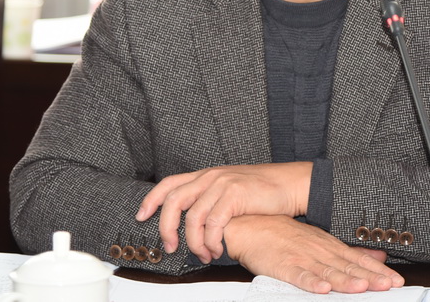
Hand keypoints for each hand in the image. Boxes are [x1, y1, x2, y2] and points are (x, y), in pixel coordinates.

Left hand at [135, 162, 311, 261]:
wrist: (288, 184)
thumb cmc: (261, 191)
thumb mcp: (229, 190)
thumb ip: (209, 199)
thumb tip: (189, 222)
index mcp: (206, 175)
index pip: (169, 184)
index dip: (151, 200)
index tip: (141, 216)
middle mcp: (210, 176)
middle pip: (174, 201)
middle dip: (167, 228)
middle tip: (170, 246)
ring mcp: (222, 183)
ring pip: (193, 217)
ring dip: (194, 242)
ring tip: (204, 255)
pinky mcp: (235, 194)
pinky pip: (214, 223)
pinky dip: (211, 241)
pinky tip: (217, 249)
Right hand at [224, 215, 404, 293]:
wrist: (251, 226)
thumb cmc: (285, 235)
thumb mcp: (321, 241)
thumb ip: (349, 252)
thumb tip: (377, 257)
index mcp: (329, 246)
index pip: (358, 259)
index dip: (377, 271)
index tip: (395, 280)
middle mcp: (319, 251)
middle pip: (348, 267)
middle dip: (369, 277)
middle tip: (388, 285)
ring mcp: (301, 257)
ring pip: (327, 272)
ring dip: (345, 280)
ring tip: (361, 288)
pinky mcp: (283, 265)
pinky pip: (298, 276)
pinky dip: (310, 282)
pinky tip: (321, 289)